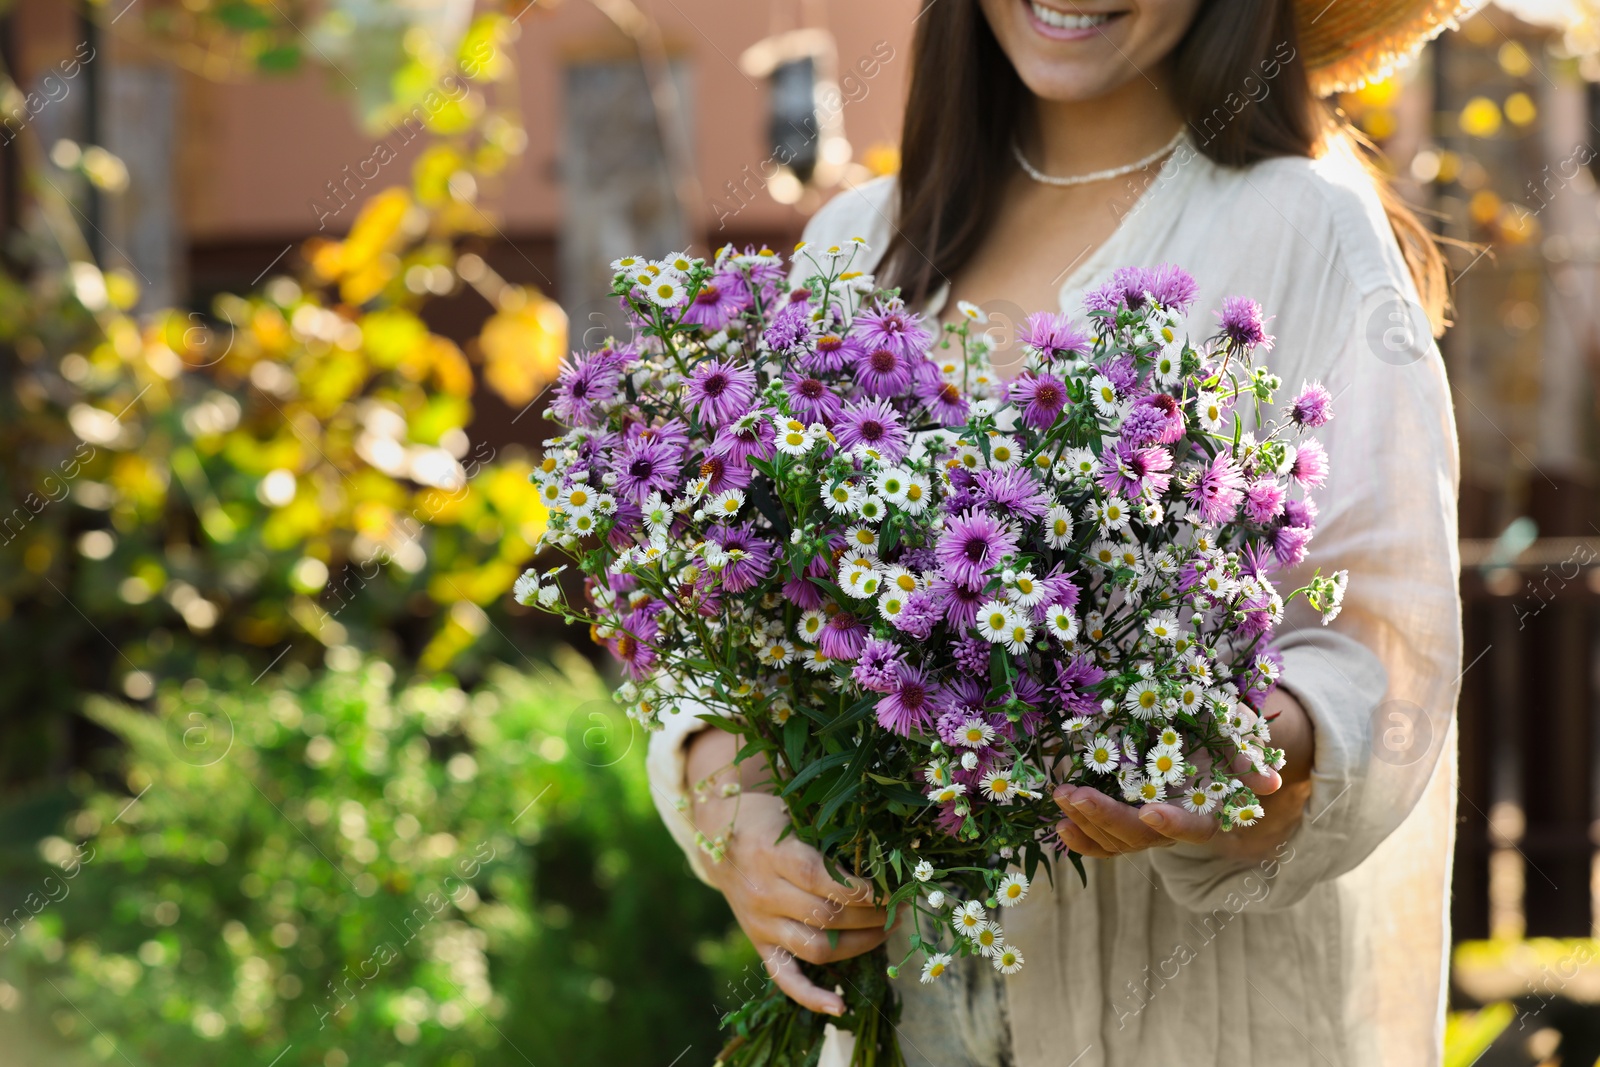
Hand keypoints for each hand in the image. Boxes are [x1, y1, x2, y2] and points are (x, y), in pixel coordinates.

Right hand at [686, 729, 891, 1015]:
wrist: (719, 839)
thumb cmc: (767, 820)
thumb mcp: (794, 813)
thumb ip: (829, 836)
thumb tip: (885, 856)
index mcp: (774, 855)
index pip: (822, 880)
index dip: (860, 888)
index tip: (887, 887)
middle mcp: (765, 893)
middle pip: (826, 916)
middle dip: (871, 916)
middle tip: (897, 906)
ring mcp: (761, 924)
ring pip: (816, 948)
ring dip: (859, 944)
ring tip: (885, 931)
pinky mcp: (759, 944)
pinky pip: (785, 978)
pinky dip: (812, 997)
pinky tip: (840, 1006)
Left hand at [1054, 687, 1313, 859]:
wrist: (1205, 730)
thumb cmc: (1223, 727)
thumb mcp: (1237, 731)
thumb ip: (1247, 756)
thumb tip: (1269, 785)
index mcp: (1209, 809)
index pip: (1194, 827)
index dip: (1174, 823)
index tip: (1150, 809)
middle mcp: (1175, 823)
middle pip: (1143, 836)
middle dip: (1107, 818)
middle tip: (1074, 794)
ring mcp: (1148, 824)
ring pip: (1118, 841)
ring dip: (1087, 823)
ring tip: (1060, 796)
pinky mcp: (1126, 818)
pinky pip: (1103, 840)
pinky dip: (1082, 838)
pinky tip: (1060, 825)